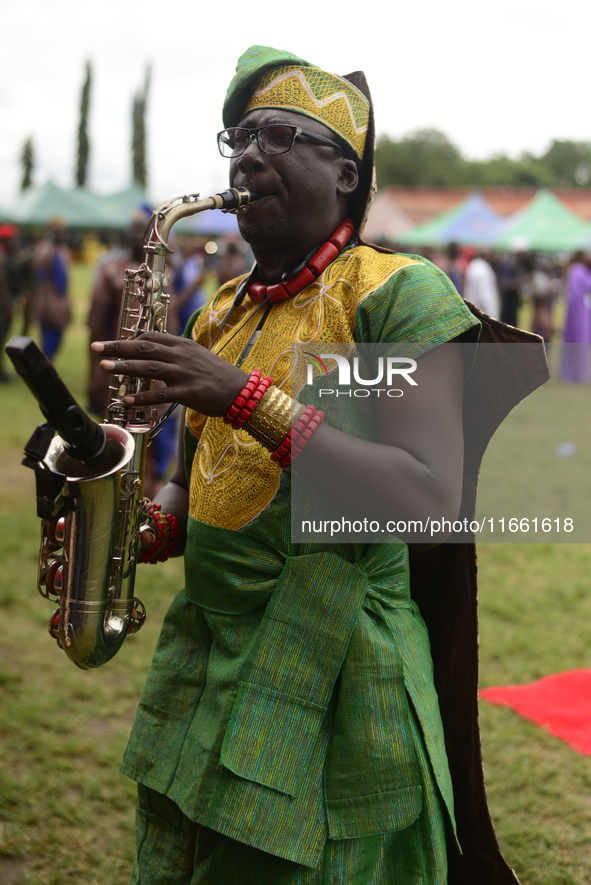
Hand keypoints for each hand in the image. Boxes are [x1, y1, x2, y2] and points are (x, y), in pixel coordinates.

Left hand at [90, 331, 247, 415]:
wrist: (242, 391)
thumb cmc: (218, 376)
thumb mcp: (197, 357)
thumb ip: (176, 354)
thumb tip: (155, 355)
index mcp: (183, 345)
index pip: (151, 337)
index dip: (129, 340)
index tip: (114, 345)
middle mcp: (181, 356)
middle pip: (144, 347)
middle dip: (117, 347)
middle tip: (96, 348)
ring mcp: (185, 374)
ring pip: (149, 367)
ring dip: (124, 367)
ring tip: (104, 367)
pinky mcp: (189, 393)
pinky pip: (162, 395)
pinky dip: (143, 398)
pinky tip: (127, 400)